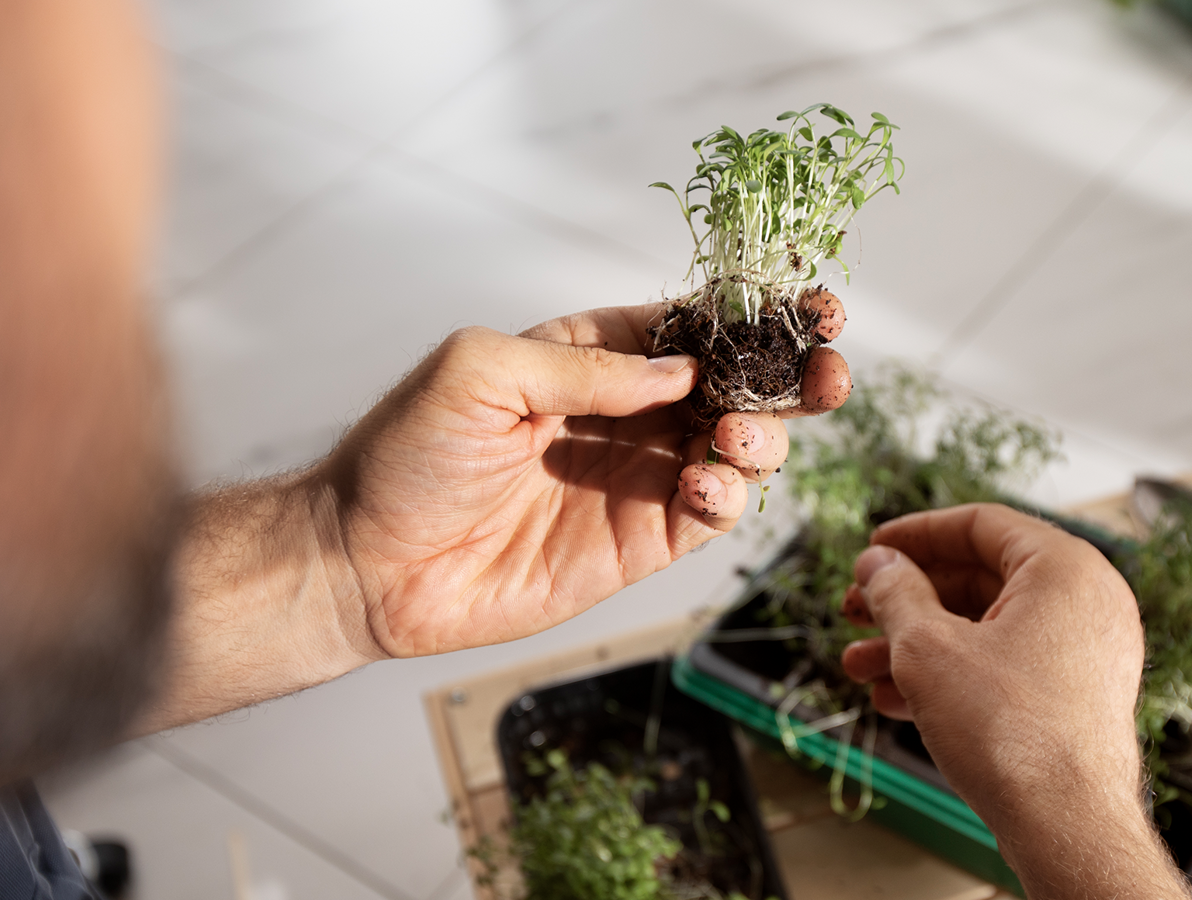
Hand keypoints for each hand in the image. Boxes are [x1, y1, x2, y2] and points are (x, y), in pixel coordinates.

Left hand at [313, 301, 850, 658]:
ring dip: (764, 439)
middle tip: (826, 377)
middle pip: (737, 386)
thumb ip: (586, 365)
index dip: (757, 314)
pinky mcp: (639, 545)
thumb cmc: (405, 454)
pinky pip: (711, 516)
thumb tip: (682, 370)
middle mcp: (627, 413)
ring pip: (740, 451)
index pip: (694, 325)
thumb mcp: (480, 370)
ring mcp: (638, 479)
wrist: (365, 562)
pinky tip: (701, 487)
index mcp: (592, 354)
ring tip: (740, 441)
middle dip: (791, 377)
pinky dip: (726, 499)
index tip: (813, 307)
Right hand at [839, 504, 1190, 899]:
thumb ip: (895, 593)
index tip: (874, 549)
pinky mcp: (1076, 697)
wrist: (1063, 824)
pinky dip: (952, 674)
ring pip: (985, 628)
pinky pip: (1005, 665)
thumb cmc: (1014, 734)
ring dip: (916, 644)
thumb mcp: (928, 648)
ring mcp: (1085, 652)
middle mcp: (1086, 602)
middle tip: (857, 610)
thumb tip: (877, 565)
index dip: (915, 534)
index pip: (980, 524)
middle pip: (979, 577)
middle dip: (907, 600)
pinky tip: (896, 698)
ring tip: (861, 666)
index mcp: (1065, 568)